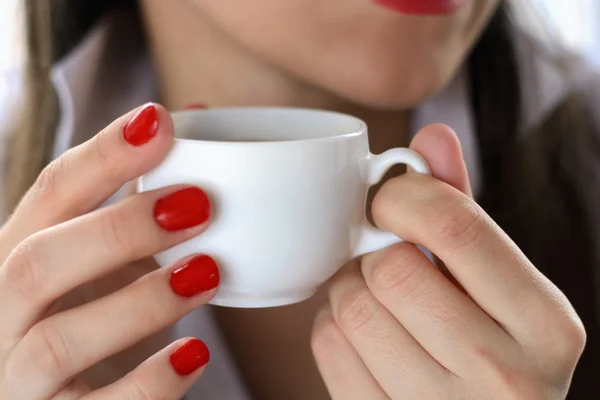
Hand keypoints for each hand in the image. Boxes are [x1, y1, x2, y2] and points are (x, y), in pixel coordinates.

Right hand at [0, 104, 218, 398]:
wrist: (68, 396)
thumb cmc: (94, 315)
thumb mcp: (107, 256)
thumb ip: (141, 194)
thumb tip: (201, 115)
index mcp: (18, 258)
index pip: (47, 195)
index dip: (102, 156)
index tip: (162, 121)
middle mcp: (3, 315)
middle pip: (37, 262)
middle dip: (119, 228)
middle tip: (199, 204)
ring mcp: (18, 377)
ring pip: (58, 341)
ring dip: (141, 301)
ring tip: (208, 271)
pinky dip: (149, 382)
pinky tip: (195, 354)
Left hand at [311, 124, 585, 398]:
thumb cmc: (494, 345)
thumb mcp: (502, 282)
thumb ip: (465, 209)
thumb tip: (431, 137)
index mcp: (545, 325)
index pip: (456, 227)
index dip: (404, 197)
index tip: (388, 200)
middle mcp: (503, 375)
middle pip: (393, 269)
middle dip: (375, 252)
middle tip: (384, 258)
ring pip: (353, 307)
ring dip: (348, 287)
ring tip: (375, 296)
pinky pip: (328, 346)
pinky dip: (331, 325)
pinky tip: (362, 332)